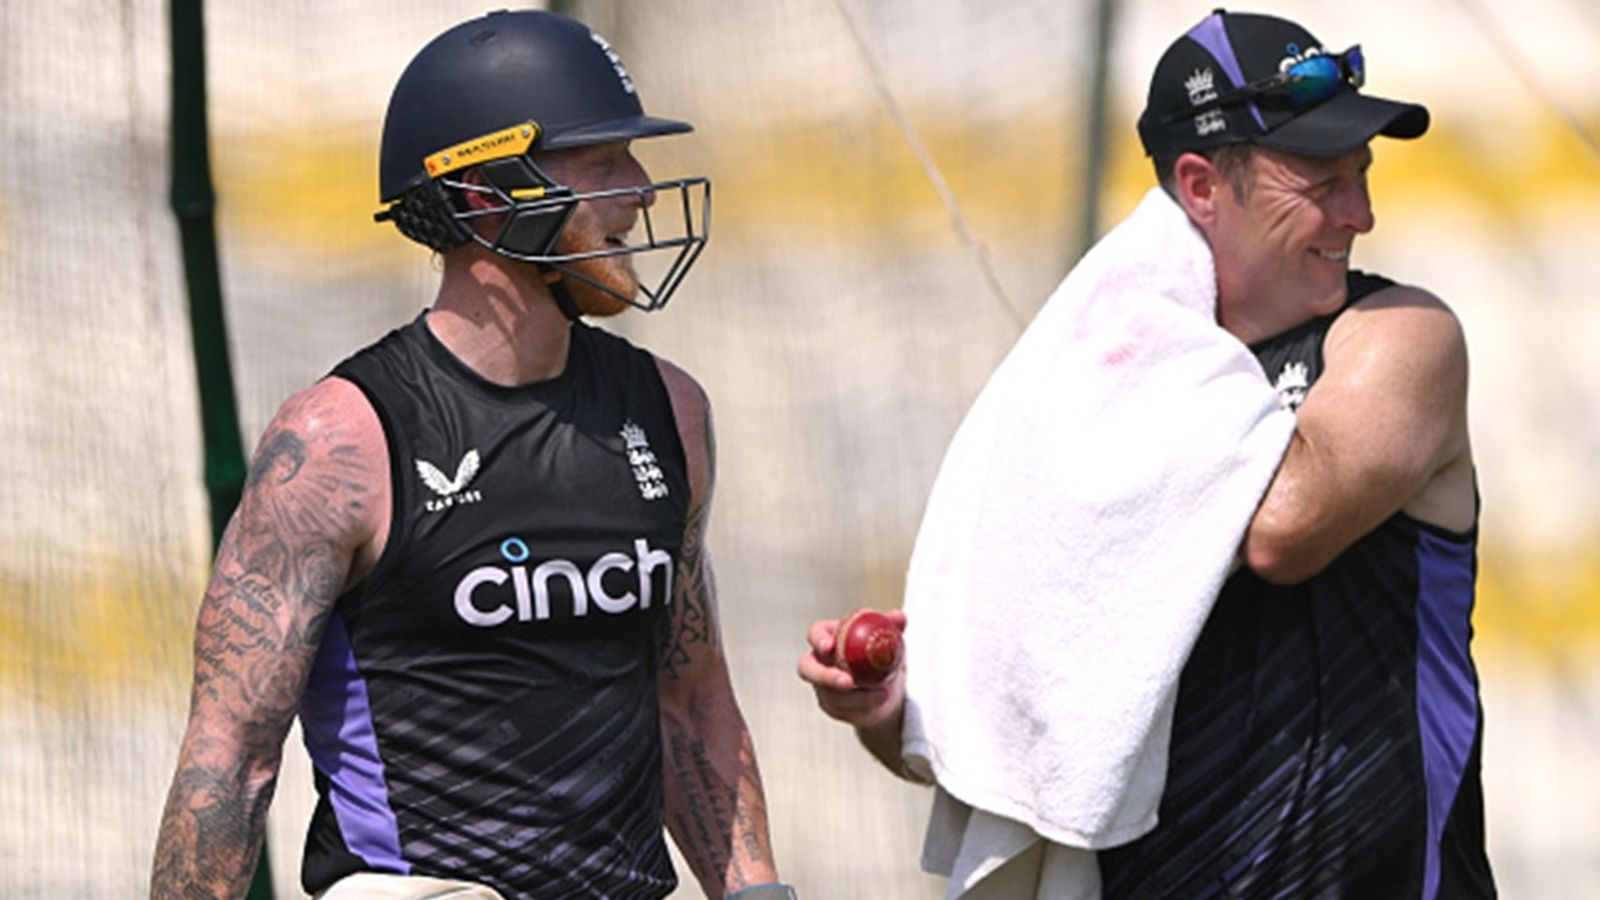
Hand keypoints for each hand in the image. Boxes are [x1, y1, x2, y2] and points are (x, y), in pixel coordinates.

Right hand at [796, 610, 906, 730]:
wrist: (888, 686)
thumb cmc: (882, 654)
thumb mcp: (890, 638)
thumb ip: (892, 625)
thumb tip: (899, 617)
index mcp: (829, 636)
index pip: (815, 633)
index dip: (818, 639)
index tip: (830, 646)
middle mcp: (819, 661)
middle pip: (807, 668)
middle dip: (824, 676)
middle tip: (848, 681)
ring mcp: (822, 686)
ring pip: (830, 695)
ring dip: (856, 696)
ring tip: (881, 692)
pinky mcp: (832, 707)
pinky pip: (843, 710)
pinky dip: (863, 706)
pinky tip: (879, 701)